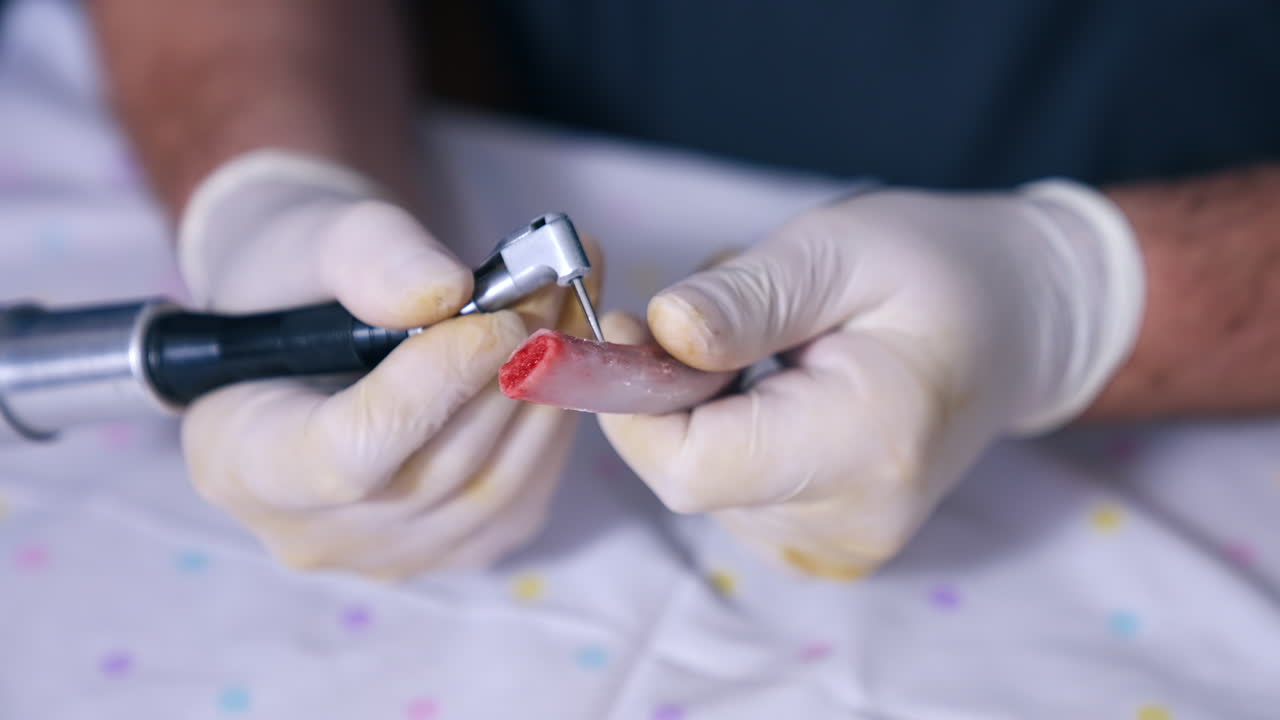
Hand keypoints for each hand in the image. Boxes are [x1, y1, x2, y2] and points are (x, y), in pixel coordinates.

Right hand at [177, 150, 600, 578]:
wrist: (319, 312)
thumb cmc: (301, 274)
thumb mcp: (315, 236)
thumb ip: (371, 257)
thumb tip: (448, 291)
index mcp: (239, 460)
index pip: (347, 456)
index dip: (430, 389)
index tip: (497, 316)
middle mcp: (309, 530)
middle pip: (434, 476)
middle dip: (510, 374)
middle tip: (562, 285)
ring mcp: (386, 553)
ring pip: (493, 490)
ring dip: (549, 391)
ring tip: (574, 301)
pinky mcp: (453, 548)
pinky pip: (523, 495)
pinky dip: (555, 420)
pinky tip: (569, 353)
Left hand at [599, 181, 1143, 578]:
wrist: (1020, 324)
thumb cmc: (939, 269)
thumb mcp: (840, 249)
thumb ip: (746, 298)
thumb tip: (655, 336)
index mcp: (867, 442)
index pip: (694, 468)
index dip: (632, 407)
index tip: (627, 329)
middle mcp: (854, 518)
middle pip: (692, 474)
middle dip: (670, 392)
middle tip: (716, 314)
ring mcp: (841, 542)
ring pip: (705, 481)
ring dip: (702, 406)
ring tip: (773, 344)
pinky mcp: (827, 543)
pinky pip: (733, 491)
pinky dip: (729, 431)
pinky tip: (783, 387)